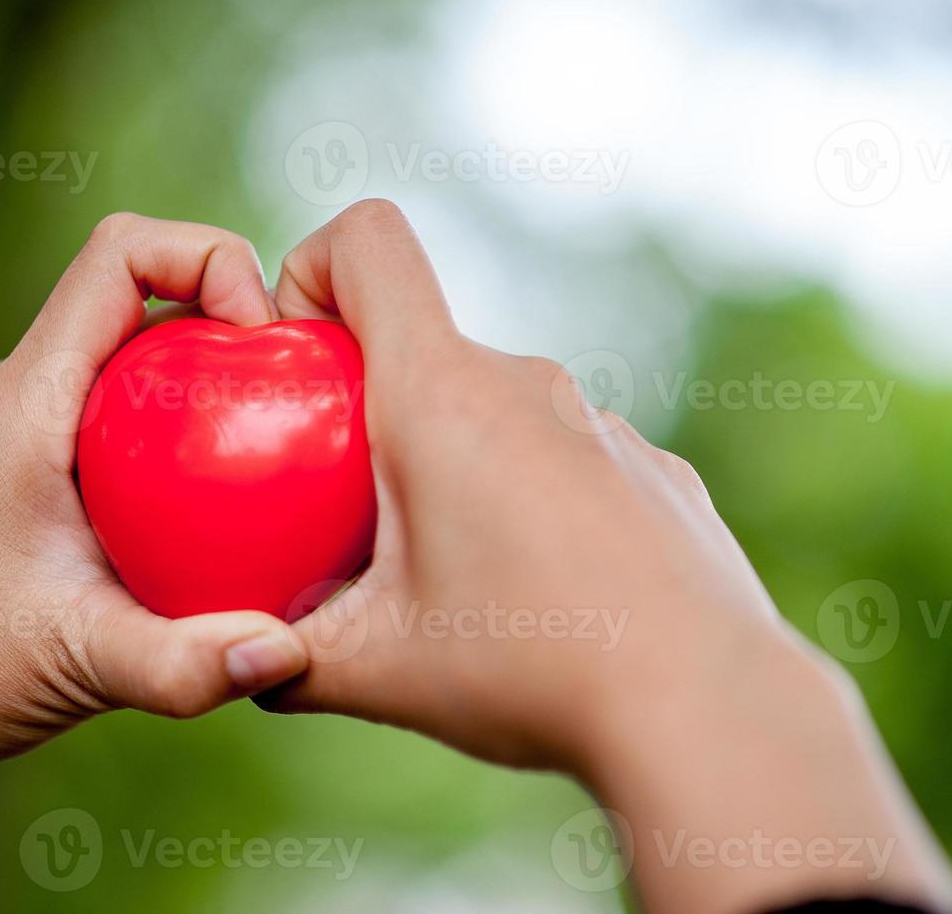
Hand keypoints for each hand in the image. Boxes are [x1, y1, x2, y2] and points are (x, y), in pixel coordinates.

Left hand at [0, 214, 309, 896]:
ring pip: (134, 359)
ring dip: (208, 381)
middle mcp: (25, 394)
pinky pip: (122, 418)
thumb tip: (292, 650)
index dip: (210, 257)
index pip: (122, 253)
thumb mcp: (76, 665)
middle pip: (142, 294)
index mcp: (30, 400)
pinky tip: (219, 519)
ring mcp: (26, 431)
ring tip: (273, 457)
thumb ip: (185, 663)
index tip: (262, 343)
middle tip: (291, 403)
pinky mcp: (32, 472)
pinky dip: (181, 438)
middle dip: (230, 320)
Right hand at [259, 200, 951, 913]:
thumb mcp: (377, 669)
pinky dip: (535, 502)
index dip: (313, 268)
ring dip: (460, 467)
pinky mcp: (655, 471)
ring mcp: (604, 424)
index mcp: (442, 396)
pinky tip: (551, 596)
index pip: (369, 242)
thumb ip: (287, 655)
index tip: (302, 362)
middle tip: (364, 527)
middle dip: (376, 416)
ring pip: (499, 412)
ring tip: (464, 577)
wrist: (705, 710)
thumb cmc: (531, 672)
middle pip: (426, 348)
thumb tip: (247, 660)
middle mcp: (528, 384)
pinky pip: (567, 459)